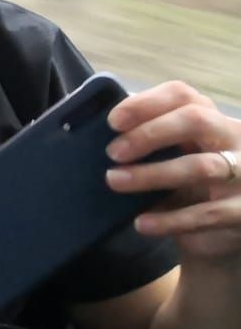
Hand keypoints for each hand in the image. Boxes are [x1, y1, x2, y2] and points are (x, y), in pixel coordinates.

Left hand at [106, 81, 240, 263]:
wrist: (224, 232)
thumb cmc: (190, 185)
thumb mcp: (175, 158)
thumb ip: (151, 143)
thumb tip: (100, 135)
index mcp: (212, 119)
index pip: (183, 95)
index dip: (146, 103)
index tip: (113, 121)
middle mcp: (235, 139)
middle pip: (196, 120)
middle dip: (149, 133)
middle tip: (112, 153)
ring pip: (200, 166)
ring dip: (152, 174)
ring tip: (115, 181)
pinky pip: (207, 213)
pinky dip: (170, 219)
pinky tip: (141, 223)